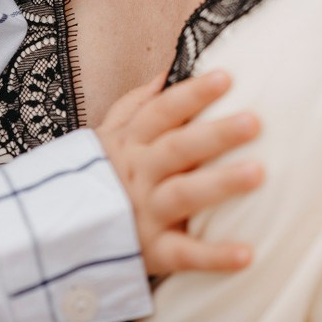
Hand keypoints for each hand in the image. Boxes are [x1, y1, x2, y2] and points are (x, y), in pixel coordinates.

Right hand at [97, 70, 262, 276]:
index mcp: (130, 142)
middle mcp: (138, 173)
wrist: (63, 232)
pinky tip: (247, 254)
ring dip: (219, 184)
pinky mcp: (152, 252)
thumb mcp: (111, 133)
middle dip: (215, 134)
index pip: (161, 111)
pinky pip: (184, 254)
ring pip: (182, 195)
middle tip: (253, 121)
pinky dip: (214, 256)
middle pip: (177, 149)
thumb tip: (174, 65)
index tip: (226, 77)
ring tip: (258, 173)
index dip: (192, 94)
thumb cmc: (103, 173)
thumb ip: (141, 102)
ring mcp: (144, 213)